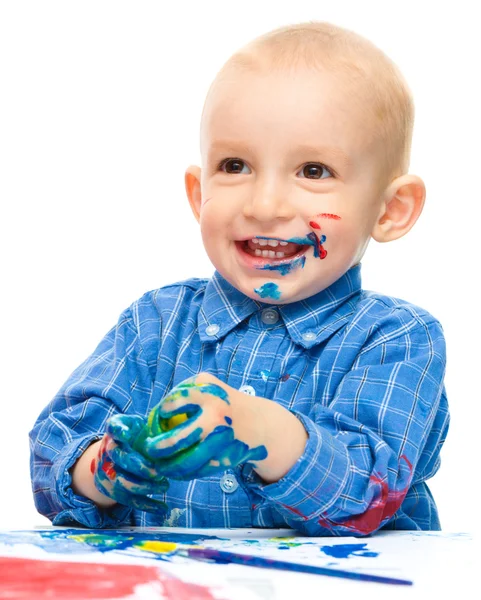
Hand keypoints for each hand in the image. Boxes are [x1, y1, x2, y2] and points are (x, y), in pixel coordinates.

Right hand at [93, 414, 168, 513]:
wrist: (119, 452)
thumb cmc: (139, 435)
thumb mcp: (143, 424)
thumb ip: (155, 426)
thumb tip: (178, 429)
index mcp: (117, 430)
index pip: (113, 427)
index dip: (118, 431)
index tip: (126, 435)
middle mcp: (108, 449)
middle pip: (119, 459)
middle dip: (139, 467)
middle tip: (159, 472)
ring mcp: (107, 470)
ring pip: (122, 481)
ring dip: (144, 487)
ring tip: (165, 486)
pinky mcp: (112, 488)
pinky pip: (128, 499)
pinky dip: (146, 505)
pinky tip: (162, 509)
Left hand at [132, 373, 267, 479]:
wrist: (260, 423)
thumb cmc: (224, 401)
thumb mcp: (207, 384)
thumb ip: (182, 391)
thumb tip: (155, 414)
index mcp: (208, 395)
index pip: (171, 404)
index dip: (161, 412)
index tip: (159, 416)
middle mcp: (215, 418)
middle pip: (174, 441)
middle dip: (155, 448)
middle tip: (148, 449)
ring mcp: (220, 442)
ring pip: (183, 463)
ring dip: (166, 467)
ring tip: (157, 465)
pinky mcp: (224, 460)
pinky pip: (196, 471)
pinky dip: (182, 474)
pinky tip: (174, 471)